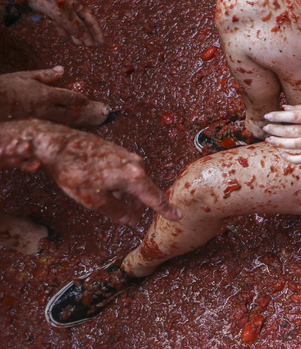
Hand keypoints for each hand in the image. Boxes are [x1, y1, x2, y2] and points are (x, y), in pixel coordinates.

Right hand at [0, 67, 108, 125]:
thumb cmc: (6, 86)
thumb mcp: (25, 76)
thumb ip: (45, 75)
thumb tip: (62, 70)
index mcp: (46, 95)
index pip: (70, 98)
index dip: (80, 99)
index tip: (85, 100)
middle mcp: (45, 109)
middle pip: (68, 114)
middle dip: (75, 114)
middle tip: (79, 112)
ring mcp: (37, 120)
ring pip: (57, 124)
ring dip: (64, 122)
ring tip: (68, 121)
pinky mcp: (29, 127)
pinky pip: (45, 128)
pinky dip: (50, 127)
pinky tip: (50, 126)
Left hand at [26, 0, 103, 45]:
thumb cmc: (50, 0)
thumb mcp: (64, 15)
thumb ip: (75, 27)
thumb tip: (86, 38)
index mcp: (79, 6)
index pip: (91, 21)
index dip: (97, 32)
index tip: (101, 42)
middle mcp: (73, 7)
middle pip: (83, 23)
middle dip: (87, 35)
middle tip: (90, 46)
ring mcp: (63, 8)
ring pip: (72, 24)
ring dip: (76, 34)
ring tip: (80, 44)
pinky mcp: (53, 10)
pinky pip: (62, 22)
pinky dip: (64, 29)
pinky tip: (65, 35)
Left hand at [28, 120, 181, 223]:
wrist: (59, 144)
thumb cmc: (76, 171)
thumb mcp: (94, 200)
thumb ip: (116, 211)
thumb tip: (129, 219)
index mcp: (134, 177)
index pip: (154, 198)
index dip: (166, 209)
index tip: (178, 216)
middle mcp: (135, 164)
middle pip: (143, 191)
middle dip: (137, 206)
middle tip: (129, 220)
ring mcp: (126, 156)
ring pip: (133, 182)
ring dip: (126, 195)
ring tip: (110, 204)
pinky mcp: (116, 151)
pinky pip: (125, 172)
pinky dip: (120, 184)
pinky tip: (104, 188)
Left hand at [263, 105, 300, 163]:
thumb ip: (300, 108)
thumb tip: (283, 108)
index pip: (293, 116)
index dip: (278, 116)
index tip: (267, 116)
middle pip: (291, 131)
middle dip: (276, 130)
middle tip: (265, 128)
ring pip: (294, 146)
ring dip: (279, 143)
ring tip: (269, 140)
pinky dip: (291, 158)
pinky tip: (282, 154)